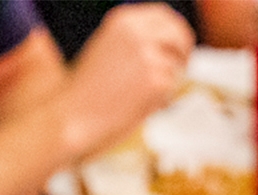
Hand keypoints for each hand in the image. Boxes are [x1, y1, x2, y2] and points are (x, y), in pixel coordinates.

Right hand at [63, 2, 192, 154]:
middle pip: (179, 35)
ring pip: (176, 66)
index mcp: (124, 20)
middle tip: (181, 69)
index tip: (178, 46)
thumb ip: (136, 41)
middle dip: (183, 52)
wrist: (73, 115)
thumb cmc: (87, 91)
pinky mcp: (157, 80)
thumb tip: (168, 45)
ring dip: (166, 82)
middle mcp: (138, 32)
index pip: (164, 15)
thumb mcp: (108, 49)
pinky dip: (160, 100)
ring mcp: (149, 55)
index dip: (175, 31)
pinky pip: (171, 89)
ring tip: (137, 97)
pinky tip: (135, 106)